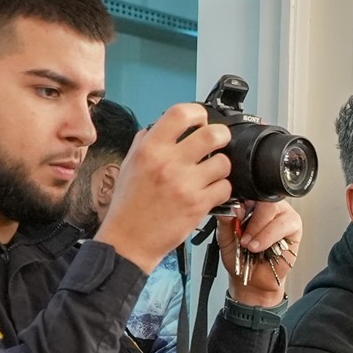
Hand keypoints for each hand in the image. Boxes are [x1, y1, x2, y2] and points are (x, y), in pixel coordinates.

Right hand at [95, 102, 232, 271]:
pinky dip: (221, 190)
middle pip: (212, 134)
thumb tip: (162, 125)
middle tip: (219, 142)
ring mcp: (185, 184)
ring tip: (211, 173)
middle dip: (222, 135)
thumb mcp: (130, 164)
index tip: (201, 119)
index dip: (198, 113)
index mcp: (150, 148)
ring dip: (221, 167)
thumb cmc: (128, 205)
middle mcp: (168, 163)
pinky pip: (224, 188)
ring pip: (223, 163)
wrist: (129, 240)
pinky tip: (210, 192)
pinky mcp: (198, 205)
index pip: (181, 113)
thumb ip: (146, 141)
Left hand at [220, 198, 302, 307]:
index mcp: (250, 203)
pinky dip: (270, 236)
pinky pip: (284, 225)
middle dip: (252, 221)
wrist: (253, 281)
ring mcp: (282, 214)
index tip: (234, 218)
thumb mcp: (225, 238)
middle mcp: (268, 206)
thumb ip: (226, 221)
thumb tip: (231, 207)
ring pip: (274, 211)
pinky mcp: (294, 226)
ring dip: (260, 231)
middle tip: (243, 238)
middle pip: (263, 199)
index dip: (241, 204)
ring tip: (251, 246)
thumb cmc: (241, 258)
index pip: (248, 192)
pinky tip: (262, 247)